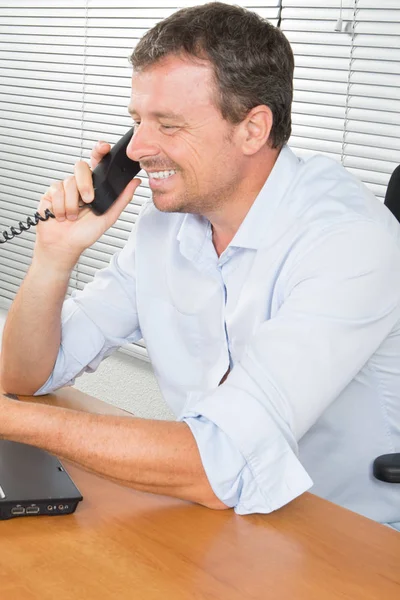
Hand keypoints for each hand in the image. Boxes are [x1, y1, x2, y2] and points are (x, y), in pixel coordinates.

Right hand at [35, 141, 140, 268]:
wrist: (64, 245)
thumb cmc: (85, 233)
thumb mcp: (109, 217)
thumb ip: (122, 198)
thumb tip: (135, 183)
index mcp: (95, 186)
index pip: (97, 162)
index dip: (99, 150)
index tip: (104, 147)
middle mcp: (79, 184)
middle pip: (81, 167)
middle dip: (85, 184)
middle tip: (88, 201)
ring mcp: (65, 187)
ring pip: (69, 181)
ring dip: (72, 204)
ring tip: (73, 216)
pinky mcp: (51, 192)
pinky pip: (56, 190)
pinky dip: (61, 206)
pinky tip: (62, 215)